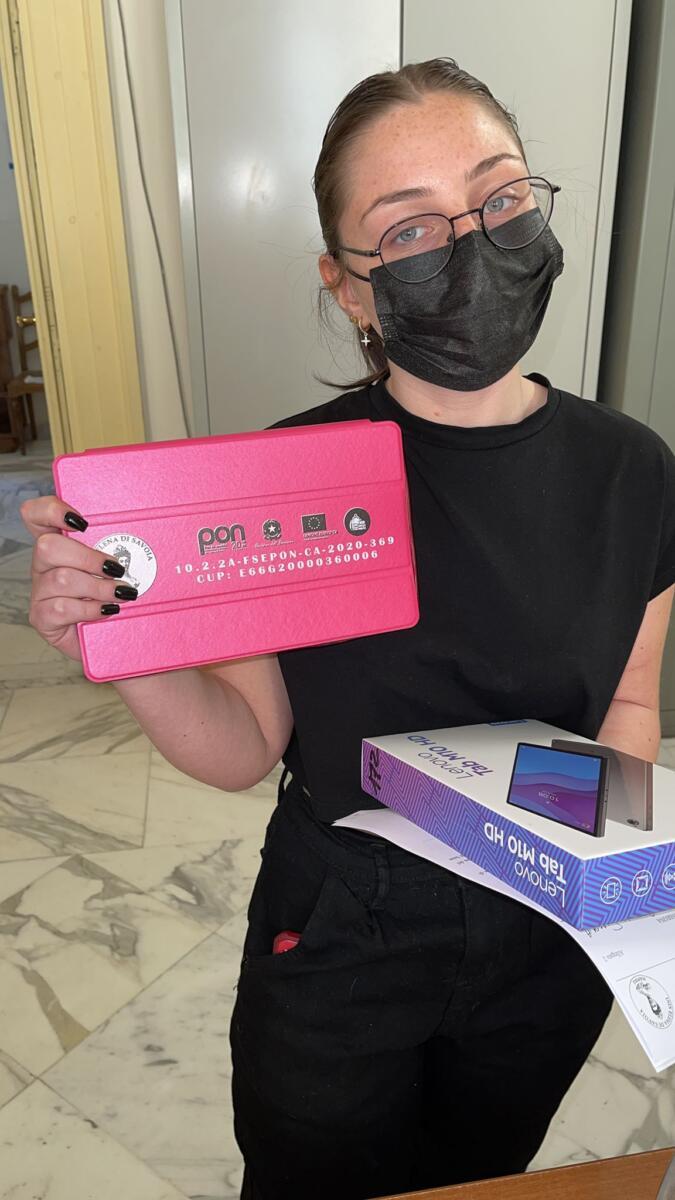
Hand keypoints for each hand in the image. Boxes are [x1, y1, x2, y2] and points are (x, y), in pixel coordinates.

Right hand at [21, 496, 137, 663]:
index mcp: (59, 544)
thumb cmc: (117, 596)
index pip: (37, 515)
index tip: (82, 521)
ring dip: (98, 587)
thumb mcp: (119, 566)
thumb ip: (120, 547)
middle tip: (116, 569)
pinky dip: (90, 609)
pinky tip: (107, 610)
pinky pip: (61, 608)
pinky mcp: (42, 618)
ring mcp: (40, 592)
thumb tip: (150, 534)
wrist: (113, 637)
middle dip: (88, 557)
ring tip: (122, 594)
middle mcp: (43, 565)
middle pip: (48, 546)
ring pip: (61, 579)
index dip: (51, 510)